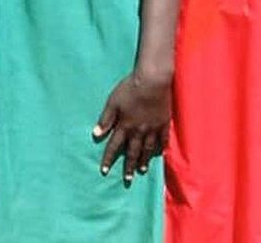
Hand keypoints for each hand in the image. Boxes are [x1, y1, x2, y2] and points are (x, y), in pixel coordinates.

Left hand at [93, 66, 170, 185]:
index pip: (114, 146)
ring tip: (142, 170)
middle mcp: (139, 131)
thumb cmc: (130, 89)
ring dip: (144, 160)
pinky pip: (163, 139)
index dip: (108, 158)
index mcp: (125, 126)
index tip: (104, 171)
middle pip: (133, 152)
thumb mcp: (113, 102)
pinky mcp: (164, 123)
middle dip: (129, 166)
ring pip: (148, 149)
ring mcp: (153, 128)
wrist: (153, 81)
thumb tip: (96, 134)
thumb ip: (106, 119)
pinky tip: (160, 154)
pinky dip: (161, 147)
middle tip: (128, 180)